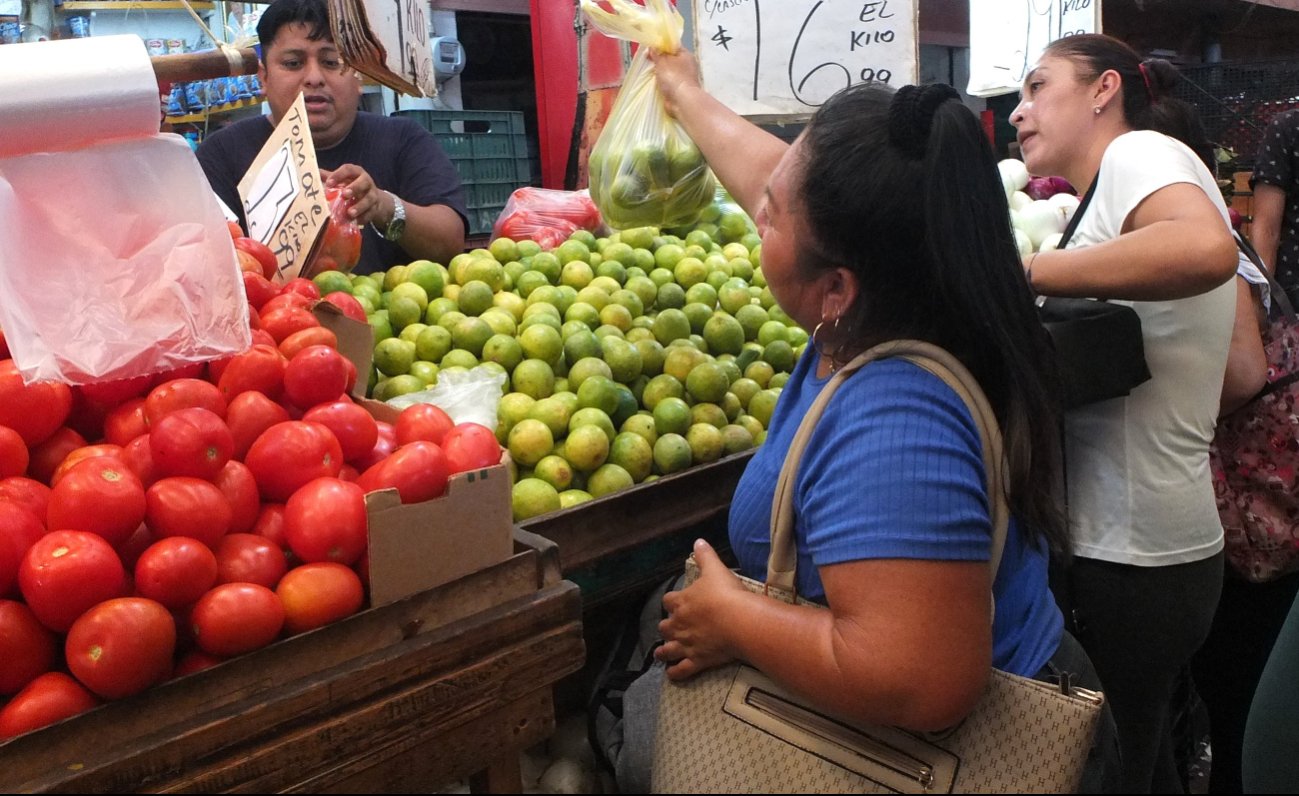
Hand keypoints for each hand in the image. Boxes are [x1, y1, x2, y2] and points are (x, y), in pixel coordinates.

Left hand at [321, 164, 390, 227]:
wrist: (372, 198)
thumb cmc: (352, 186)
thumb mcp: (342, 180)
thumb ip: (329, 176)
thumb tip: (313, 173)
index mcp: (356, 172)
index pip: (348, 169)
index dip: (339, 175)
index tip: (329, 183)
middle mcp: (366, 181)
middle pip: (363, 182)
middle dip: (354, 188)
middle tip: (344, 195)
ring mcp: (373, 195)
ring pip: (369, 199)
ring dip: (360, 206)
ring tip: (350, 213)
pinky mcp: (375, 207)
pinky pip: (371, 213)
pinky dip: (364, 217)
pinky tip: (356, 222)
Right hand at [648, 48, 701, 118]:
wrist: (681, 100)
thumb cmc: (674, 77)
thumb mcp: (662, 61)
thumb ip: (656, 54)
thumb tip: (653, 47)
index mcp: (686, 55)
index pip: (672, 47)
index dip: (661, 46)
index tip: (650, 49)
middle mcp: (686, 66)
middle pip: (670, 60)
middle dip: (659, 60)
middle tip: (647, 60)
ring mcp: (683, 79)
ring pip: (668, 72)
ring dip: (659, 73)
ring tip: (649, 71)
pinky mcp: (678, 90)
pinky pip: (667, 83)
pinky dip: (661, 83)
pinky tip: (653, 83)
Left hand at [655, 539, 746, 679]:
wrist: (739, 621)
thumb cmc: (726, 594)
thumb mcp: (715, 569)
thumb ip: (705, 555)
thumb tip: (698, 540)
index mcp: (681, 602)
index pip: (668, 601)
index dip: (671, 602)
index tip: (675, 603)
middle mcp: (678, 625)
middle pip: (665, 627)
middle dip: (667, 628)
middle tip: (672, 629)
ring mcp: (686, 645)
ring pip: (668, 650)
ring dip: (664, 651)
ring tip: (661, 653)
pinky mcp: (696, 661)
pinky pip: (681, 670)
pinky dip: (675, 673)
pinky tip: (672, 674)